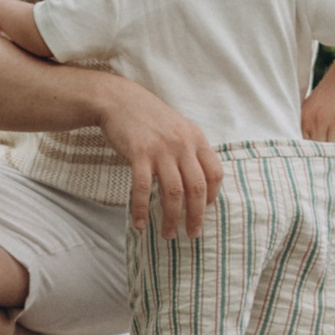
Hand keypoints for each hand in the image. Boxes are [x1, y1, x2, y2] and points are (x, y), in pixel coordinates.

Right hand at [93, 78, 224, 238]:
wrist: (119, 100)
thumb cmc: (149, 117)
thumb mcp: (178, 128)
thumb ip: (189, 150)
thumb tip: (197, 182)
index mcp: (196, 138)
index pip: (215, 172)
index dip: (212, 195)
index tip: (205, 210)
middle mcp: (183, 144)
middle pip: (196, 187)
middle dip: (196, 216)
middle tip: (192, 234)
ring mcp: (161, 150)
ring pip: (173, 193)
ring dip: (172, 218)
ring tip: (168, 235)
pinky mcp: (139, 154)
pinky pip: (143, 189)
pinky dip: (142, 210)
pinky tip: (140, 224)